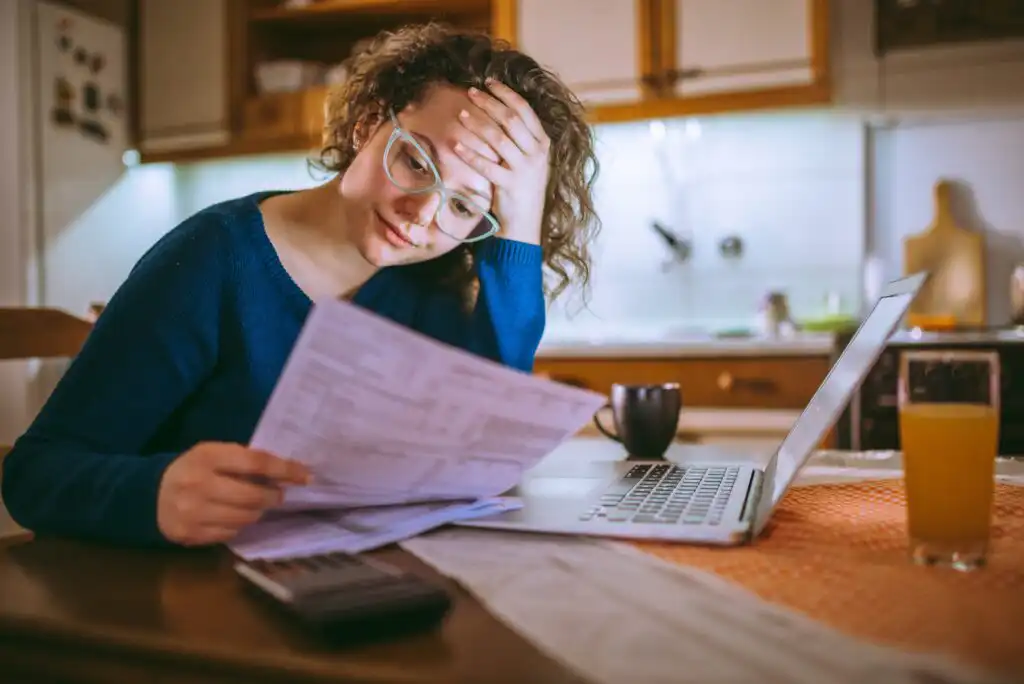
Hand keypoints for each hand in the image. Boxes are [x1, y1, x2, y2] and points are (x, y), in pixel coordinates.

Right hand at [157, 441, 309, 545]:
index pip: (256, 463)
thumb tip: (286, 472)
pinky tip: (233, 515)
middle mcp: (198, 484)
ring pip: (245, 518)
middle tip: (278, 495)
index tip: (305, 475)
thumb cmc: (193, 470)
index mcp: (206, 456)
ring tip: (255, 504)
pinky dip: (239, 524)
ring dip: (258, 511)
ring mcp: (192, 512)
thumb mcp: (213, 454)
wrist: (150, 495)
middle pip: (253, 496)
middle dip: (273, 496)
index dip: (284, 470)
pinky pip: (231, 533)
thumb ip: (244, 460)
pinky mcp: (190, 534)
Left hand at [454, 79, 550, 244]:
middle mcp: (536, 154)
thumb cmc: (523, 189)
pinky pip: (486, 165)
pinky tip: (456, 145)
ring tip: (461, 114)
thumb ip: (521, 139)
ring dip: (478, 124)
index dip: (506, 94)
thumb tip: (500, 112)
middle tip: (471, 93)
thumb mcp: (530, 162)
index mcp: (542, 144)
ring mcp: (524, 170)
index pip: (525, 110)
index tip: (489, 82)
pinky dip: (470, 154)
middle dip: (489, 103)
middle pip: (510, 120)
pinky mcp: (509, 185)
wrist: (525, 224)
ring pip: (498, 139)